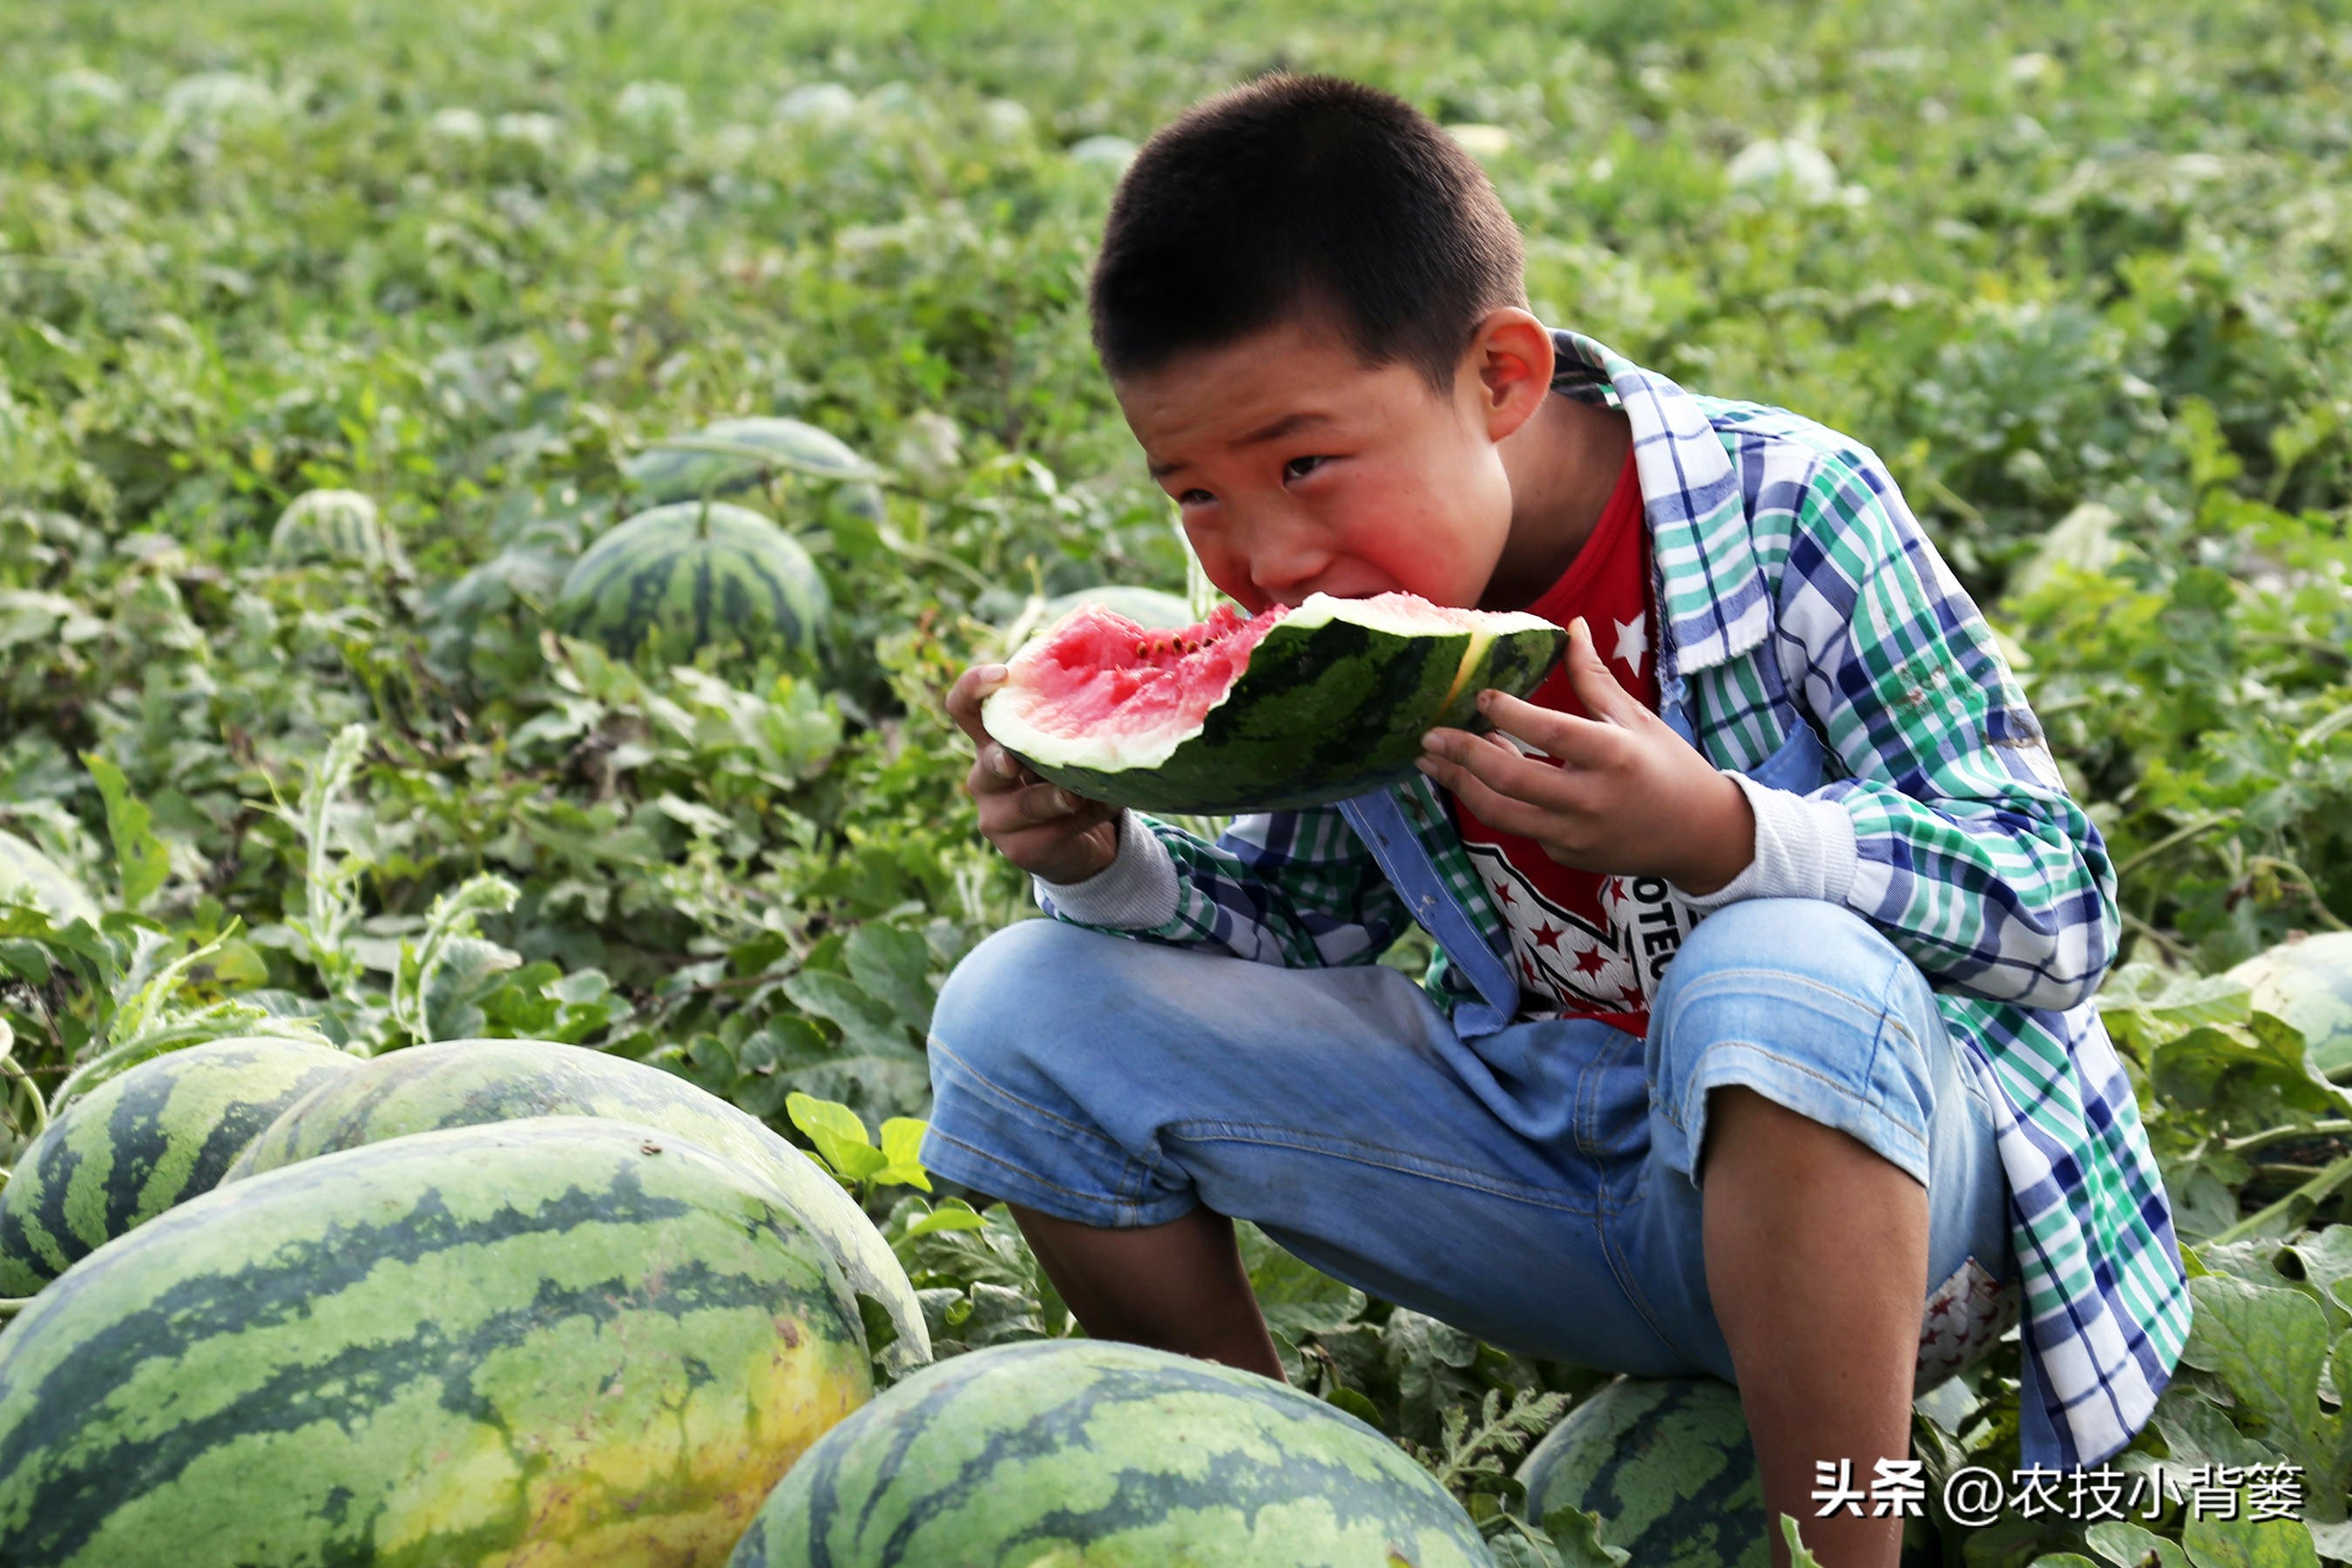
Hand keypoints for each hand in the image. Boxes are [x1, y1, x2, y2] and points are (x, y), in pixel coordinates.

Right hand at [944, 663, 1122, 884]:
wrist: (1079, 845)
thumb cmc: (1066, 779)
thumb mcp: (1063, 748)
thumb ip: (1069, 724)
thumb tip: (1110, 687)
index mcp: (991, 742)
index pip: (964, 708)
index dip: (973, 686)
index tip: (1001, 674)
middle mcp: (985, 778)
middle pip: (987, 761)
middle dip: (1002, 759)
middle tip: (1013, 760)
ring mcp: (997, 817)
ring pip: (1024, 804)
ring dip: (1054, 796)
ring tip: (1075, 794)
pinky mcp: (1019, 849)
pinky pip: (1054, 830)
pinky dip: (1087, 815)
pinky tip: (1109, 804)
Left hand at [1415, 617, 1755, 893]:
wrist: (1697, 836)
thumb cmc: (1667, 767)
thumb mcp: (1636, 718)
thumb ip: (1593, 677)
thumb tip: (1572, 626)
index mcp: (1612, 756)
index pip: (1550, 733)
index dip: (1509, 714)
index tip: (1480, 696)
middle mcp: (1590, 799)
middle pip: (1511, 781)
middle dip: (1462, 756)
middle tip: (1430, 736)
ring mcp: (1574, 834)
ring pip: (1501, 813)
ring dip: (1460, 785)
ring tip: (1432, 761)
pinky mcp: (1565, 854)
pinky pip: (1520, 826)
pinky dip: (1495, 800)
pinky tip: (1475, 777)